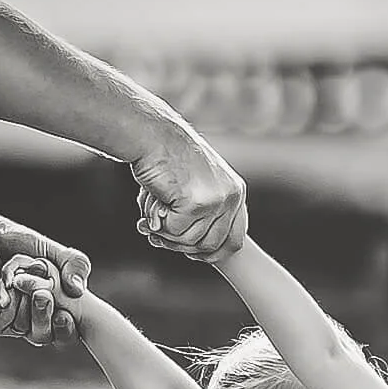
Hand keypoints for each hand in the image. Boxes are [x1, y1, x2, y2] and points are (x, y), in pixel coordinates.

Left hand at [0, 220, 91, 346]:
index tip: (64, 315)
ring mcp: (9, 324)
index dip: (67, 329)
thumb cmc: (17, 244)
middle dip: (44, 315)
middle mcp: (31, 321)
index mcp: (52, 310)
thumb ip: (75, 265)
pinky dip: (5, 300)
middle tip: (41, 295)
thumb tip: (78, 290)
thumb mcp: (53, 251)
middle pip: (45, 337)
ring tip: (15, 278)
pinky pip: (2, 322)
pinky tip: (2, 285)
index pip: (66, 334)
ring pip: (23, 328)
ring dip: (21, 298)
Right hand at [130, 121, 246, 261]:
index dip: (212, 253)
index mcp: (236, 192)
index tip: (192, 254)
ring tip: (154, 215)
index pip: (235, 240)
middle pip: (213, 245)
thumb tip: (199, 250)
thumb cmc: (167, 159)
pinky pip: (176, 232)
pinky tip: (152, 205)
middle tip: (161, 237)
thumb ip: (205, 212)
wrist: (151, 135)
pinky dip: (160, 224)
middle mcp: (232, 196)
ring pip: (193, 241)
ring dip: (169, 235)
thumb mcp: (197, 183)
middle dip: (185, 247)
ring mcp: (216, 200)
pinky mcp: (195, 202)